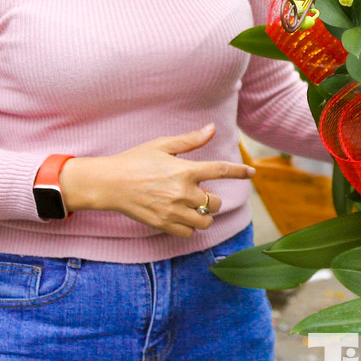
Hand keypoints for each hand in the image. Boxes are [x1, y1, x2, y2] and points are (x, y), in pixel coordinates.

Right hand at [58, 124, 255, 236]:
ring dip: (204, 216)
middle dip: (213, 199)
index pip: (221, 170)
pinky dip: (189, 227)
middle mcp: (182, 192)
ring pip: (205, 222)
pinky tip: (182, 217)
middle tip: (200, 194)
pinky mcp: (162, 224)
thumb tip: (212, 128)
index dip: (240, 172)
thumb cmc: (135, 160)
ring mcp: (173, 211)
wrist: (109, 183)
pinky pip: (188, 233)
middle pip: (216, 203)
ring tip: (193, 208)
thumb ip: (190, 140)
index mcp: (185, 170)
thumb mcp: (163, 145)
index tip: (252, 173)